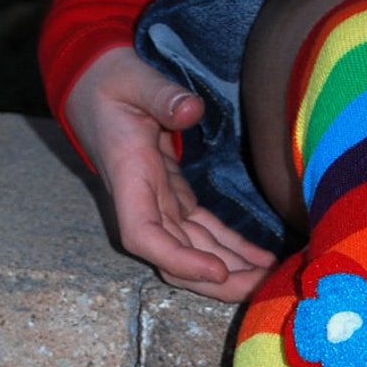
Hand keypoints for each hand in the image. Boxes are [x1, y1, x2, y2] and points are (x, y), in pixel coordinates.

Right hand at [65, 46, 277, 300]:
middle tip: (262, 288)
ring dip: (232, 272)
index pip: (144, 237)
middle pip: (176, 260)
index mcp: (128, 180)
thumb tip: (190, 109)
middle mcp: (142, 204)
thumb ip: (160, 94)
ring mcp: (160, 208)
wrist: (95, 88)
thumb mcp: (131, 78)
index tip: (216, 270)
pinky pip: (206, 235)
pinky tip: (262, 262)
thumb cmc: (110, 82)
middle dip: (218, 281)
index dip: (180, 260)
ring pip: (195, 254)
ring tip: (271, 279)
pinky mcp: (176, 203)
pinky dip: (233, 251)